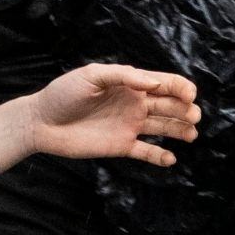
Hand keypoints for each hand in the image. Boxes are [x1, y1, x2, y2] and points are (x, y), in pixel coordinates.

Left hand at [26, 64, 198, 166]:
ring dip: (180, 131)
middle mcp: (134, 104)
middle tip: (193, 116)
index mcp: (131, 84)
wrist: (41, 122)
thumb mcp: (92, 75)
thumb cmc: (63, 94)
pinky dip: (160, 156)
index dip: (181, 88)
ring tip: (191, 135)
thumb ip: (123, 76)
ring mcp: (129, 126)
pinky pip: (146, 152)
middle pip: (169, 106)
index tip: (189, 96)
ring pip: (163, 128)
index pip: (165, 84)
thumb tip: (154, 82)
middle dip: (186, 110)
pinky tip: (171, 159)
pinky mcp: (120, 146)